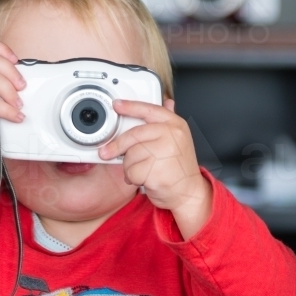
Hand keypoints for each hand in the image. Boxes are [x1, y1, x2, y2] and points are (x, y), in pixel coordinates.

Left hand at [99, 98, 211, 239]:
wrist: (189, 193)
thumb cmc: (180, 169)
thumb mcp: (178, 141)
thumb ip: (168, 123)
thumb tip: (168, 102)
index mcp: (176, 125)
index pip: (149, 110)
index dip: (130, 107)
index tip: (116, 105)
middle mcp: (172, 135)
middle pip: (133, 135)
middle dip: (117, 146)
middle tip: (106, 152)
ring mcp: (165, 153)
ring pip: (130, 155)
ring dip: (130, 166)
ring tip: (143, 170)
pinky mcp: (157, 171)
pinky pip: (132, 172)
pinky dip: (132, 178)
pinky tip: (144, 179)